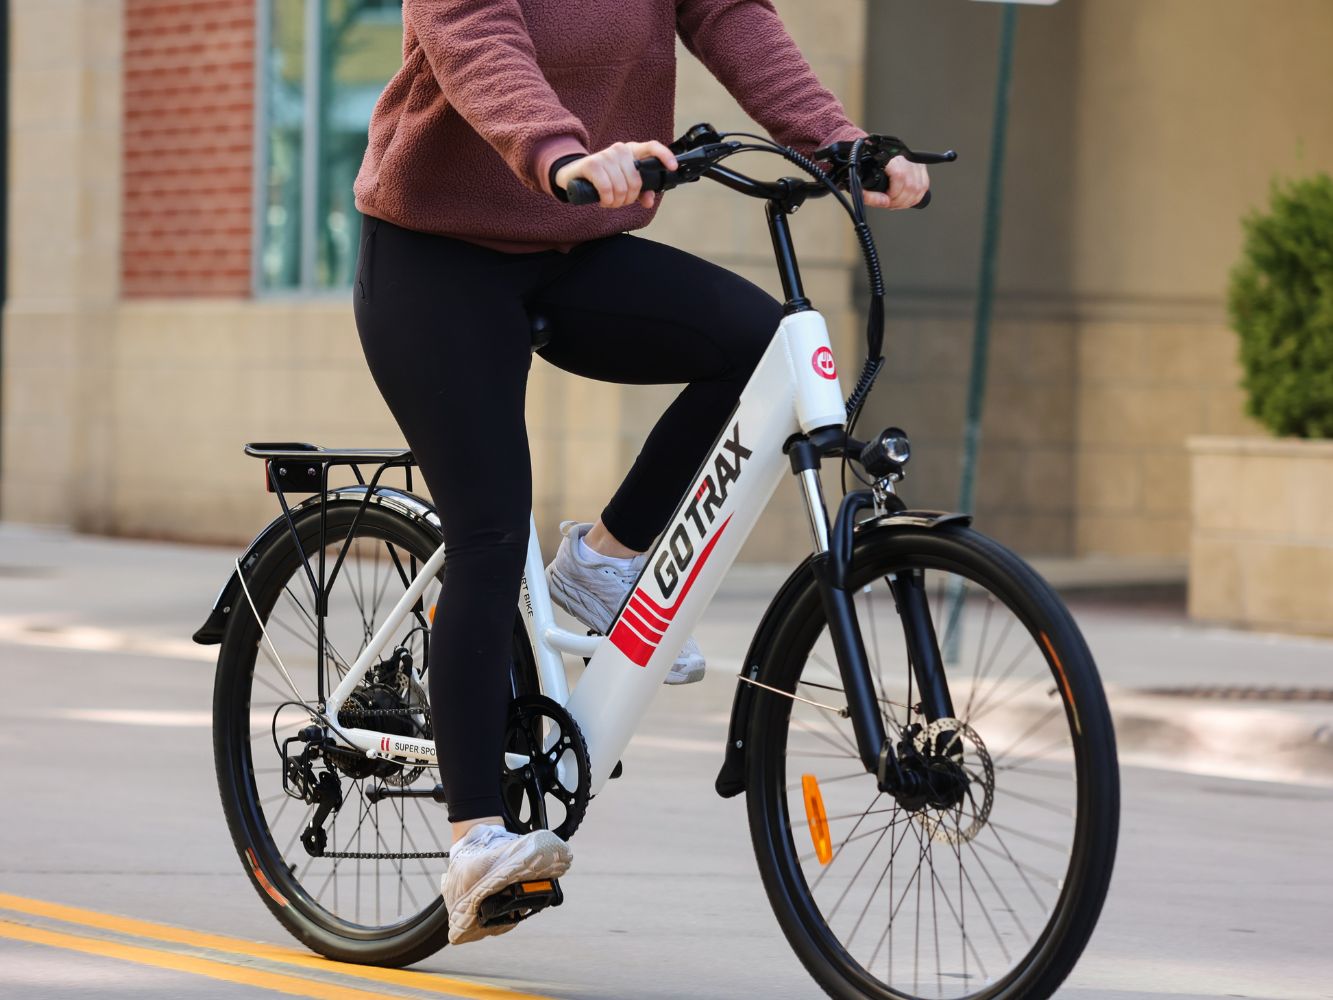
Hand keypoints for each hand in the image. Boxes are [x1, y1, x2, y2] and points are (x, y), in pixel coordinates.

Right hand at [555, 141, 678, 208]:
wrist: (573, 175)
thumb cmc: (602, 179)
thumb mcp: (622, 183)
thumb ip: (640, 191)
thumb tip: (649, 201)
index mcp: (631, 151)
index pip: (652, 147)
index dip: (664, 156)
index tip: (672, 167)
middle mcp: (620, 150)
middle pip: (635, 181)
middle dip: (628, 199)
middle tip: (618, 201)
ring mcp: (606, 155)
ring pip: (621, 188)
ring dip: (615, 202)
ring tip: (608, 201)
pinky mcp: (592, 164)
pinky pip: (607, 188)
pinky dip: (606, 200)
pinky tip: (603, 200)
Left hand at [863, 155, 928, 209]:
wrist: (872, 162)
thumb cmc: (869, 171)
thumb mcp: (863, 184)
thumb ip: (870, 196)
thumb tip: (885, 202)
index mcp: (890, 158)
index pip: (900, 176)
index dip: (894, 192)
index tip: (887, 198)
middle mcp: (906, 158)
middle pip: (911, 185)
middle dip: (900, 201)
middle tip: (890, 204)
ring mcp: (915, 163)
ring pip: (919, 187)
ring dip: (908, 201)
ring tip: (896, 203)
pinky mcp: (921, 168)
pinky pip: (924, 186)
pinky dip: (915, 197)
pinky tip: (905, 199)